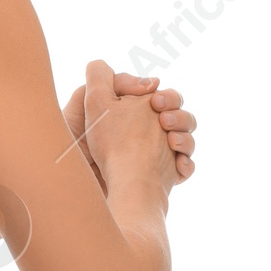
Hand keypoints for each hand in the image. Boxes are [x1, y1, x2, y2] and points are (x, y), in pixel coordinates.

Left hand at [62, 66, 196, 187]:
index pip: (156, 95)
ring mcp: (154, 157)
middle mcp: (143, 134)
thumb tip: (136, 77)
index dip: (159, 94)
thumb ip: (100, 79)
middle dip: (177, 113)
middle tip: (163, 119)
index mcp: (129, 115)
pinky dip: (185, 164)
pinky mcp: (159, 179)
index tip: (153, 98)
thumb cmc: (84, 149)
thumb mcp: (86, 106)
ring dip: (185, 136)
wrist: (87, 192)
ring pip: (186, 139)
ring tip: (171, 141)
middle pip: (177, 115)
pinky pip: (185, 167)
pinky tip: (177, 165)